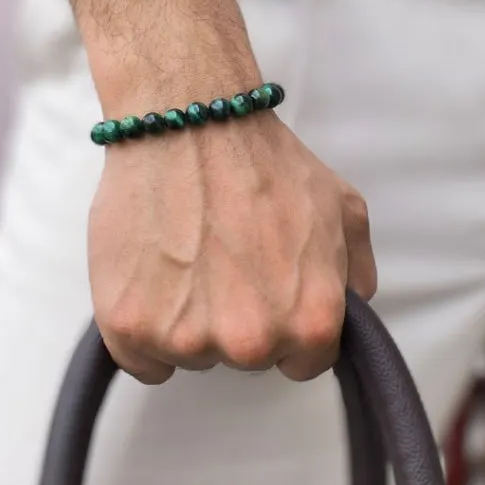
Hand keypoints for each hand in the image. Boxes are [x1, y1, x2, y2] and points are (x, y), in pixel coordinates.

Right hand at [88, 111, 376, 383]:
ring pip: (191, 356)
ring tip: (185, 256)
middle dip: (238, 318)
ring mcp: (185, 338)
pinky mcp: (129, 325)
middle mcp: (251, 341)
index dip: (287, 324)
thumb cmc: (261, 159)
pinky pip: (141, 360)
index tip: (268, 292)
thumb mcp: (342, 208)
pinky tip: (151, 279)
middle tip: (223, 261)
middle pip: (246, 359)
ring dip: (188, 321)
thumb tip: (351, 308)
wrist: (189, 122)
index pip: (303, 362)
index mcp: (310, 321)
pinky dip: (142, 329)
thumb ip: (356, 272)